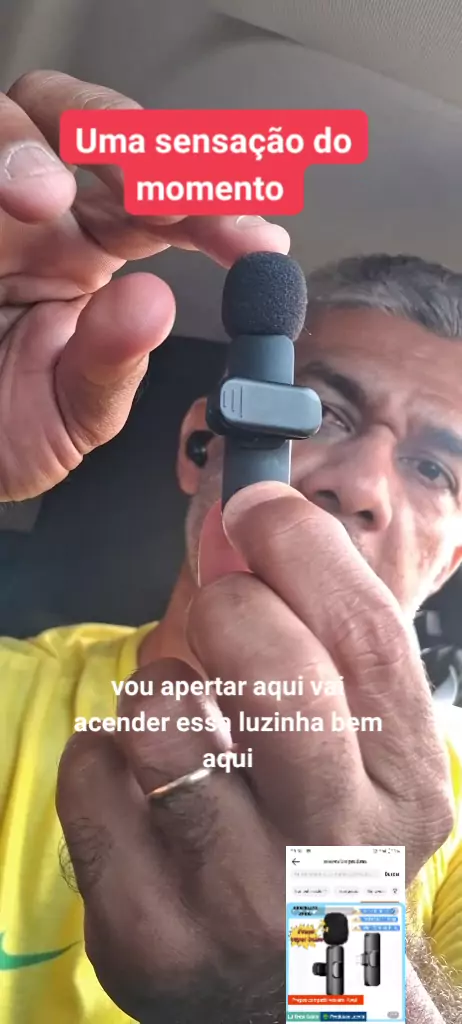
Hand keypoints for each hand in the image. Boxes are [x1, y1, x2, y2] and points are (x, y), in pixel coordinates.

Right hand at [0, 71, 288, 500]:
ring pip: (13, 118)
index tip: (259, 243)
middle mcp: (37, 216)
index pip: (158, 204)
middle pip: (86, 125)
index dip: (213, 212)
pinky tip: (13, 196)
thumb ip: (109, 369)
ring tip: (43, 195)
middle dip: (133, 146)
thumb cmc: (0, 432)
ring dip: (34, 145)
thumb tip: (152, 302)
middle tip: (158, 192)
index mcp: (85, 255)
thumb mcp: (67, 418)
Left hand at [56, 482, 453, 1021]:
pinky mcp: (145, 934)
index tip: (258, 503)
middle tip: (222, 608)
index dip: (303, 548)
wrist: (298, 998)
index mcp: (404, 789)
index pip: (365, 639)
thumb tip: (241, 517)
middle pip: (275, 672)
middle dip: (231, 607)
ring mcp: (237, 900)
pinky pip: (89, 778)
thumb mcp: (362, 749)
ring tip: (182, 717)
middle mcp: (334, 852)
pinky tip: (143, 782)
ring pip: (160, 721)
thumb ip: (321, 638)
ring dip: (158, 687)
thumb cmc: (322, 836)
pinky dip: (105, 752)